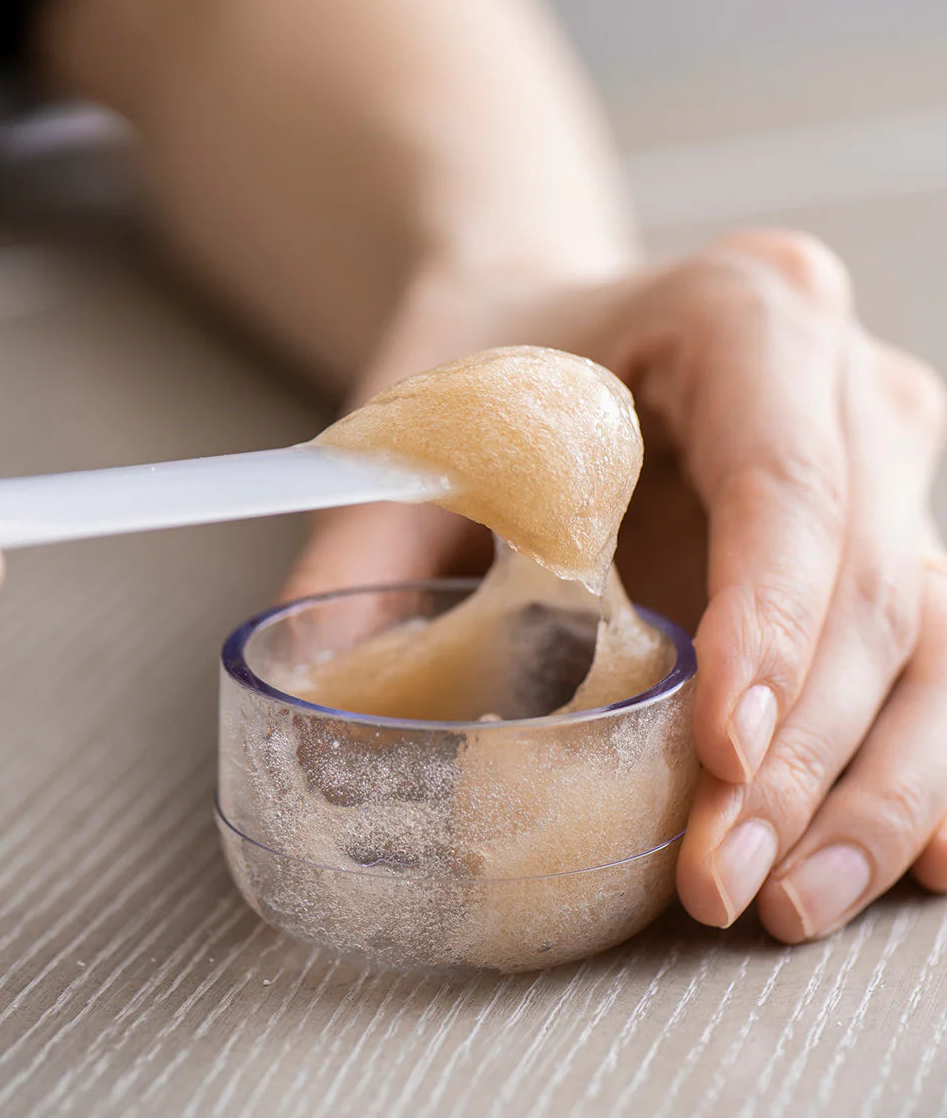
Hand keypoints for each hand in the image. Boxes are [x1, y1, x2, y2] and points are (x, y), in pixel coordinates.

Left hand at [286, 227, 946, 941]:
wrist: (535, 311)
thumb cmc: (487, 357)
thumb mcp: (421, 432)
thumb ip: (370, 557)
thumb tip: (322, 718)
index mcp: (743, 312)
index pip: (785, 481)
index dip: (770, 626)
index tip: (722, 752)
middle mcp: (846, 380)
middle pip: (871, 578)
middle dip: (804, 750)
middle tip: (722, 873)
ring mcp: (883, 458)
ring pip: (932, 634)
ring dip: (870, 784)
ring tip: (786, 898)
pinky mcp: (885, 529)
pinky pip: (933, 651)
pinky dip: (917, 756)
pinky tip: (902, 859)